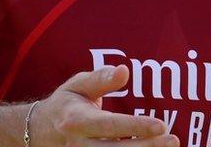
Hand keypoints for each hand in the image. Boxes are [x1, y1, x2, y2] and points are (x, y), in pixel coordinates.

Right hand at [34, 65, 177, 146]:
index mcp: (76, 120)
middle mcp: (79, 144)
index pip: (109, 125)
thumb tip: (124, 71)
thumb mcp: (78, 85)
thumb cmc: (66, 103)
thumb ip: (101, 79)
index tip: (161, 125)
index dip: (135, 126)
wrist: (39, 131)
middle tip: (172, 140)